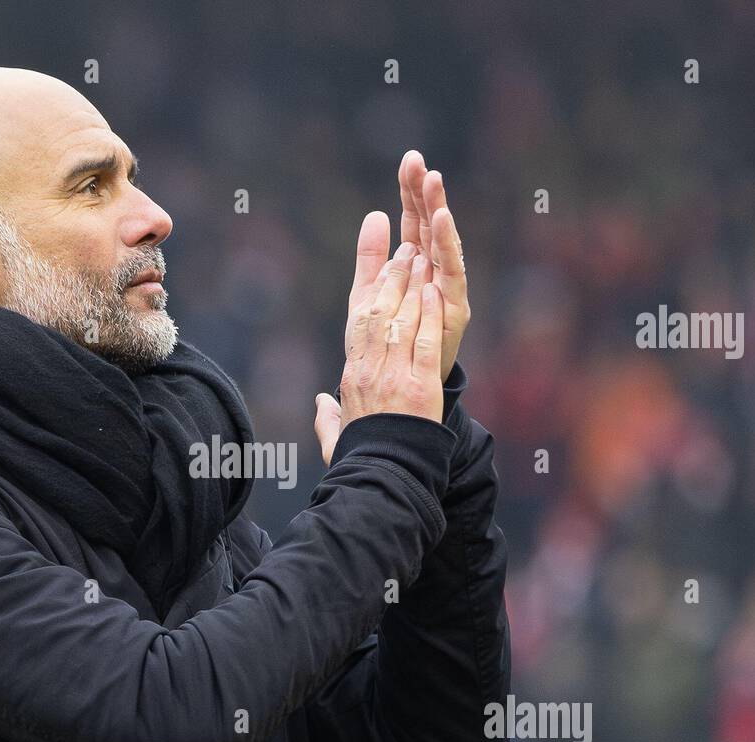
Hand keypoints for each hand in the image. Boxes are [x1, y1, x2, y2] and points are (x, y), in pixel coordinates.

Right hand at [315, 244, 444, 465]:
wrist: (381, 478)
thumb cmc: (360, 458)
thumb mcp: (336, 436)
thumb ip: (327, 417)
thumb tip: (321, 403)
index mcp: (351, 376)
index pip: (360, 322)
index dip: (372, 289)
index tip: (381, 266)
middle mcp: (369, 370)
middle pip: (379, 312)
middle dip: (393, 277)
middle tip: (405, 250)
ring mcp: (394, 376)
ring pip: (401, 320)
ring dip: (412, 286)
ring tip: (422, 259)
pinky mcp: (419, 386)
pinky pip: (424, 342)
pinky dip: (428, 315)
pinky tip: (433, 292)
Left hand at [343, 153, 469, 380]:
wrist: (401, 386)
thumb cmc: (389, 343)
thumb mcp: (369, 295)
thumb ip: (372, 257)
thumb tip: (375, 214)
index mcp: (415, 265)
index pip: (413, 220)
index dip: (410, 191)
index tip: (408, 160)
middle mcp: (434, 271)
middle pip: (430, 224)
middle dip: (425, 192)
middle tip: (419, 161)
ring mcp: (447, 287)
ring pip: (443, 242)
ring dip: (438, 210)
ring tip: (433, 182)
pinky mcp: (455, 306)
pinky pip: (452, 270)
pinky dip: (447, 244)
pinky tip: (441, 220)